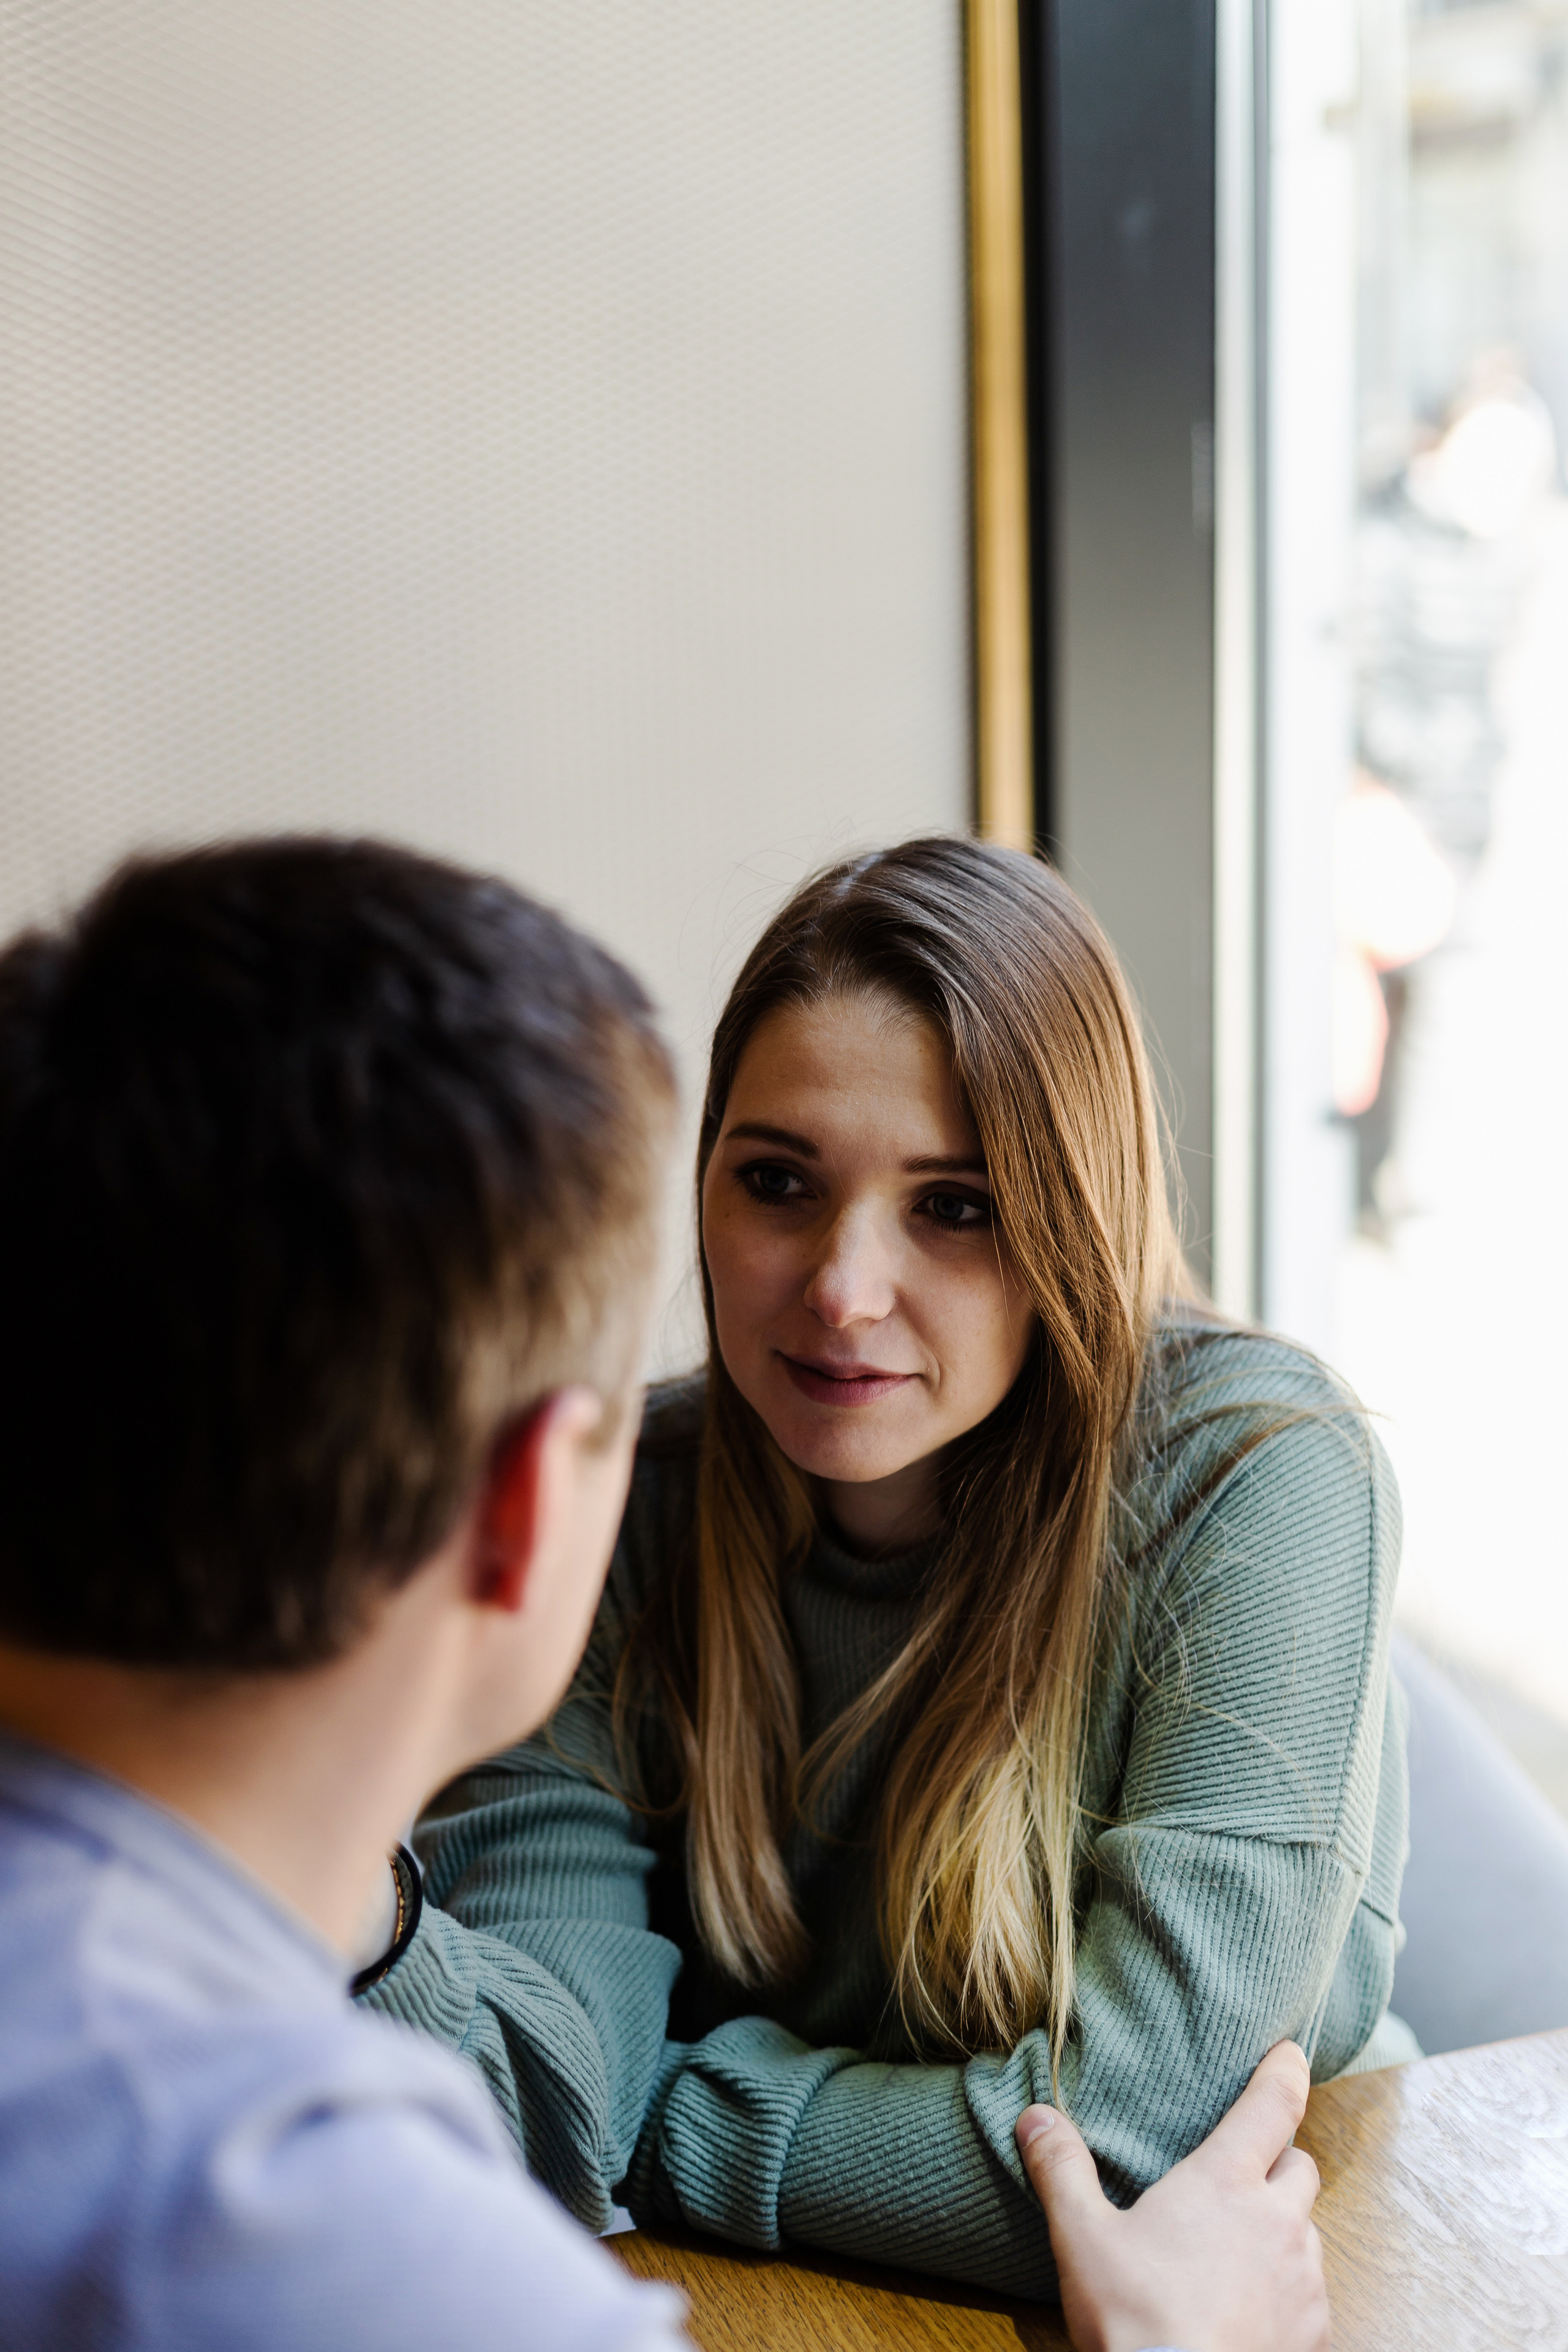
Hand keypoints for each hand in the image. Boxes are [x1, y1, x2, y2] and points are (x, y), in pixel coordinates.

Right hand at [1015, 2040, 1329, 2351]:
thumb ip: (1061, 2170)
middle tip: (1244, 2168)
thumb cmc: (1134, 2317)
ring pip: (1307, 2230)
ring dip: (1282, 2227)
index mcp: (1225, 2182)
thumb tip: (1036, 2115)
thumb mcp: (1083, 2238)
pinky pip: (1310, 2293)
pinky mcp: (1311, 2332)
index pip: (1273, 2105)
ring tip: (1239, 2246)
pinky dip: (1287, 2287)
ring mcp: (1302, 2280)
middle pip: (1300, 2165)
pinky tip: (1250, 2305)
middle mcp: (1276, 2221)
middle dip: (1279, 2158)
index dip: (1286, 2071)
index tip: (1291, 2052)